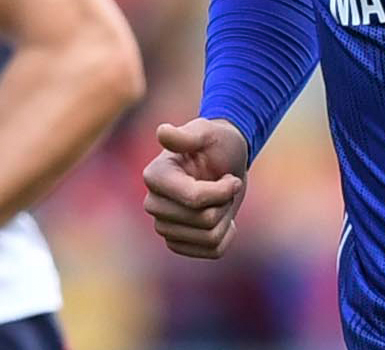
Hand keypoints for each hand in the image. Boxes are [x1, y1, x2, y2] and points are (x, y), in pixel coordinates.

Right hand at [142, 118, 248, 259]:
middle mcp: (153, 204)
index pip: (194, 199)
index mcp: (155, 177)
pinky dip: (227, 236)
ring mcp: (163, 226)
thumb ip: (187, 136)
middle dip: (224, 203)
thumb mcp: (208, 133)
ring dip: (226, 218)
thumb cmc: (217, 143)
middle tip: (224, 186)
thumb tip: (162, 132)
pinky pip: (212, 251)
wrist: (225, 162)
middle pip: (204, 221)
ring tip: (222, 200)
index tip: (231, 177)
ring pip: (209, 238)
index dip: (222, 191)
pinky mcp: (178, 242)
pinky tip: (223, 219)